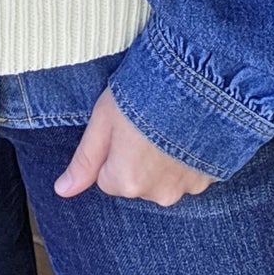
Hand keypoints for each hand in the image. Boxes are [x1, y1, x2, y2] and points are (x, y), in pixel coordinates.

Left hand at [54, 87, 217, 203]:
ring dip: (164, 159)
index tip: (124, 126)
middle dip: (137, 159)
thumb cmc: (144, 95)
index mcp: (127, 182)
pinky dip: (187, 158)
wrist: (199, 79)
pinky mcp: (211, 178)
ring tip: (170, 125)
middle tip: (147, 123)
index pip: (107, 178)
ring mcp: (187, 188)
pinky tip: (190, 131)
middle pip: (136, 182)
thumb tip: (62, 190)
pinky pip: (189, 173)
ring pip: (163, 179)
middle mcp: (158, 194)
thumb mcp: (103, 120)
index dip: (113, 149)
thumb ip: (84, 160)